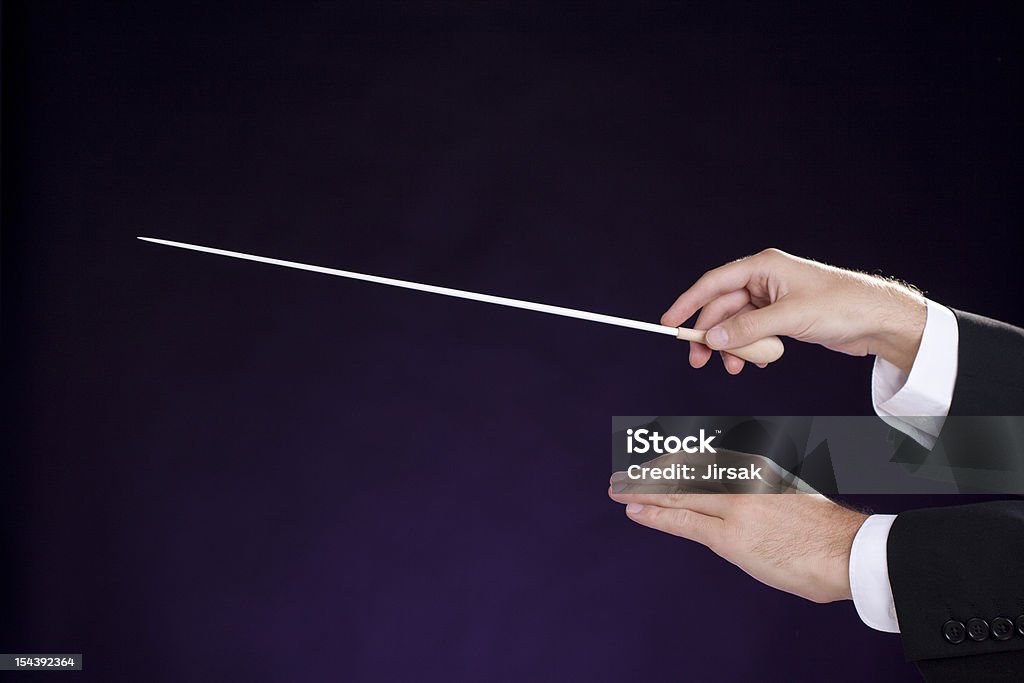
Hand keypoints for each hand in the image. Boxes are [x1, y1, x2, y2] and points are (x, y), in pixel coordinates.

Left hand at [608, 485, 867, 603]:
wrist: (848, 551)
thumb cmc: (824, 532)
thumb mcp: (787, 497)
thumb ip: (758, 495)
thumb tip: (736, 504)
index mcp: (754, 469)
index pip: (701, 460)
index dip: (671, 464)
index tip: (651, 466)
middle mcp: (740, 480)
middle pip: (683, 472)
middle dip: (649, 475)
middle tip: (622, 476)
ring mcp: (733, 507)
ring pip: (677, 494)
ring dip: (643, 492)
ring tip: (618, 490)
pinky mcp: (730, 536)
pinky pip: (684, 521)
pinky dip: (656, 514)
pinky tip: (636, 510)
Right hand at [662, 248, 926, 373]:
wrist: (878, 320)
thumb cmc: (842, 305)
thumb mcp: (790, 317)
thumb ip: (748, 328)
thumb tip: (714, 338)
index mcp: (763, 267)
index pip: (714, 283)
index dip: (689, 302)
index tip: (670, 323)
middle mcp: (765, 280)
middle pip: (723, 308)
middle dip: (711, 335)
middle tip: (699, 360)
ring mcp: (773, 300)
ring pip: (738, 325)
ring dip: (733, 347)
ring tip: (736, 368)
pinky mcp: (783, 318)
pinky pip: (754, 334)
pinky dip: (751, 349)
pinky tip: (759, 362)